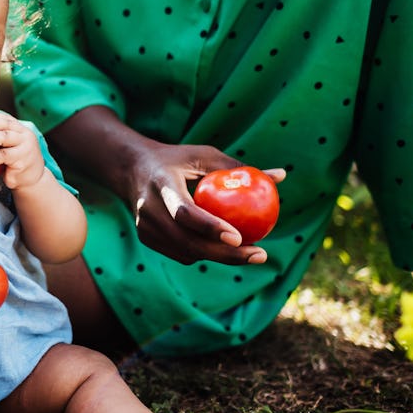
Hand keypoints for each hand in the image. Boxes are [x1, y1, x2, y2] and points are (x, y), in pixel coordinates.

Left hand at [0, 112, 44, 189]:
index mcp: (20, 129)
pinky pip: (2, 155)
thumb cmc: (15, 162)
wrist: (32, 180)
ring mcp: (25, 146)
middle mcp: (25, 134)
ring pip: (3, 137)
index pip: (3, 117)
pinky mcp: (22, 159)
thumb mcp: (9, 146)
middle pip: (4, 123)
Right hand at [48, 105, 284, 266]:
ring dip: (219, 256)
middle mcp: (149, 210)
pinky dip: (204, 253)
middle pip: (188, 241)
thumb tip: (281, 176)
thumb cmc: (177, 159)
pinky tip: (225, 248)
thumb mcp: (204, 156)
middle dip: (226, 254)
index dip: (211, 227)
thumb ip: (238, 168)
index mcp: (161, 184)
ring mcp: (145, 228)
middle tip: (260, 254)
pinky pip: (181, 254)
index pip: (185, 213)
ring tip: (251, 253)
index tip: (239, 237)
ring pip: (186, 252)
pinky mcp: (146, 239)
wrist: (131, 169)